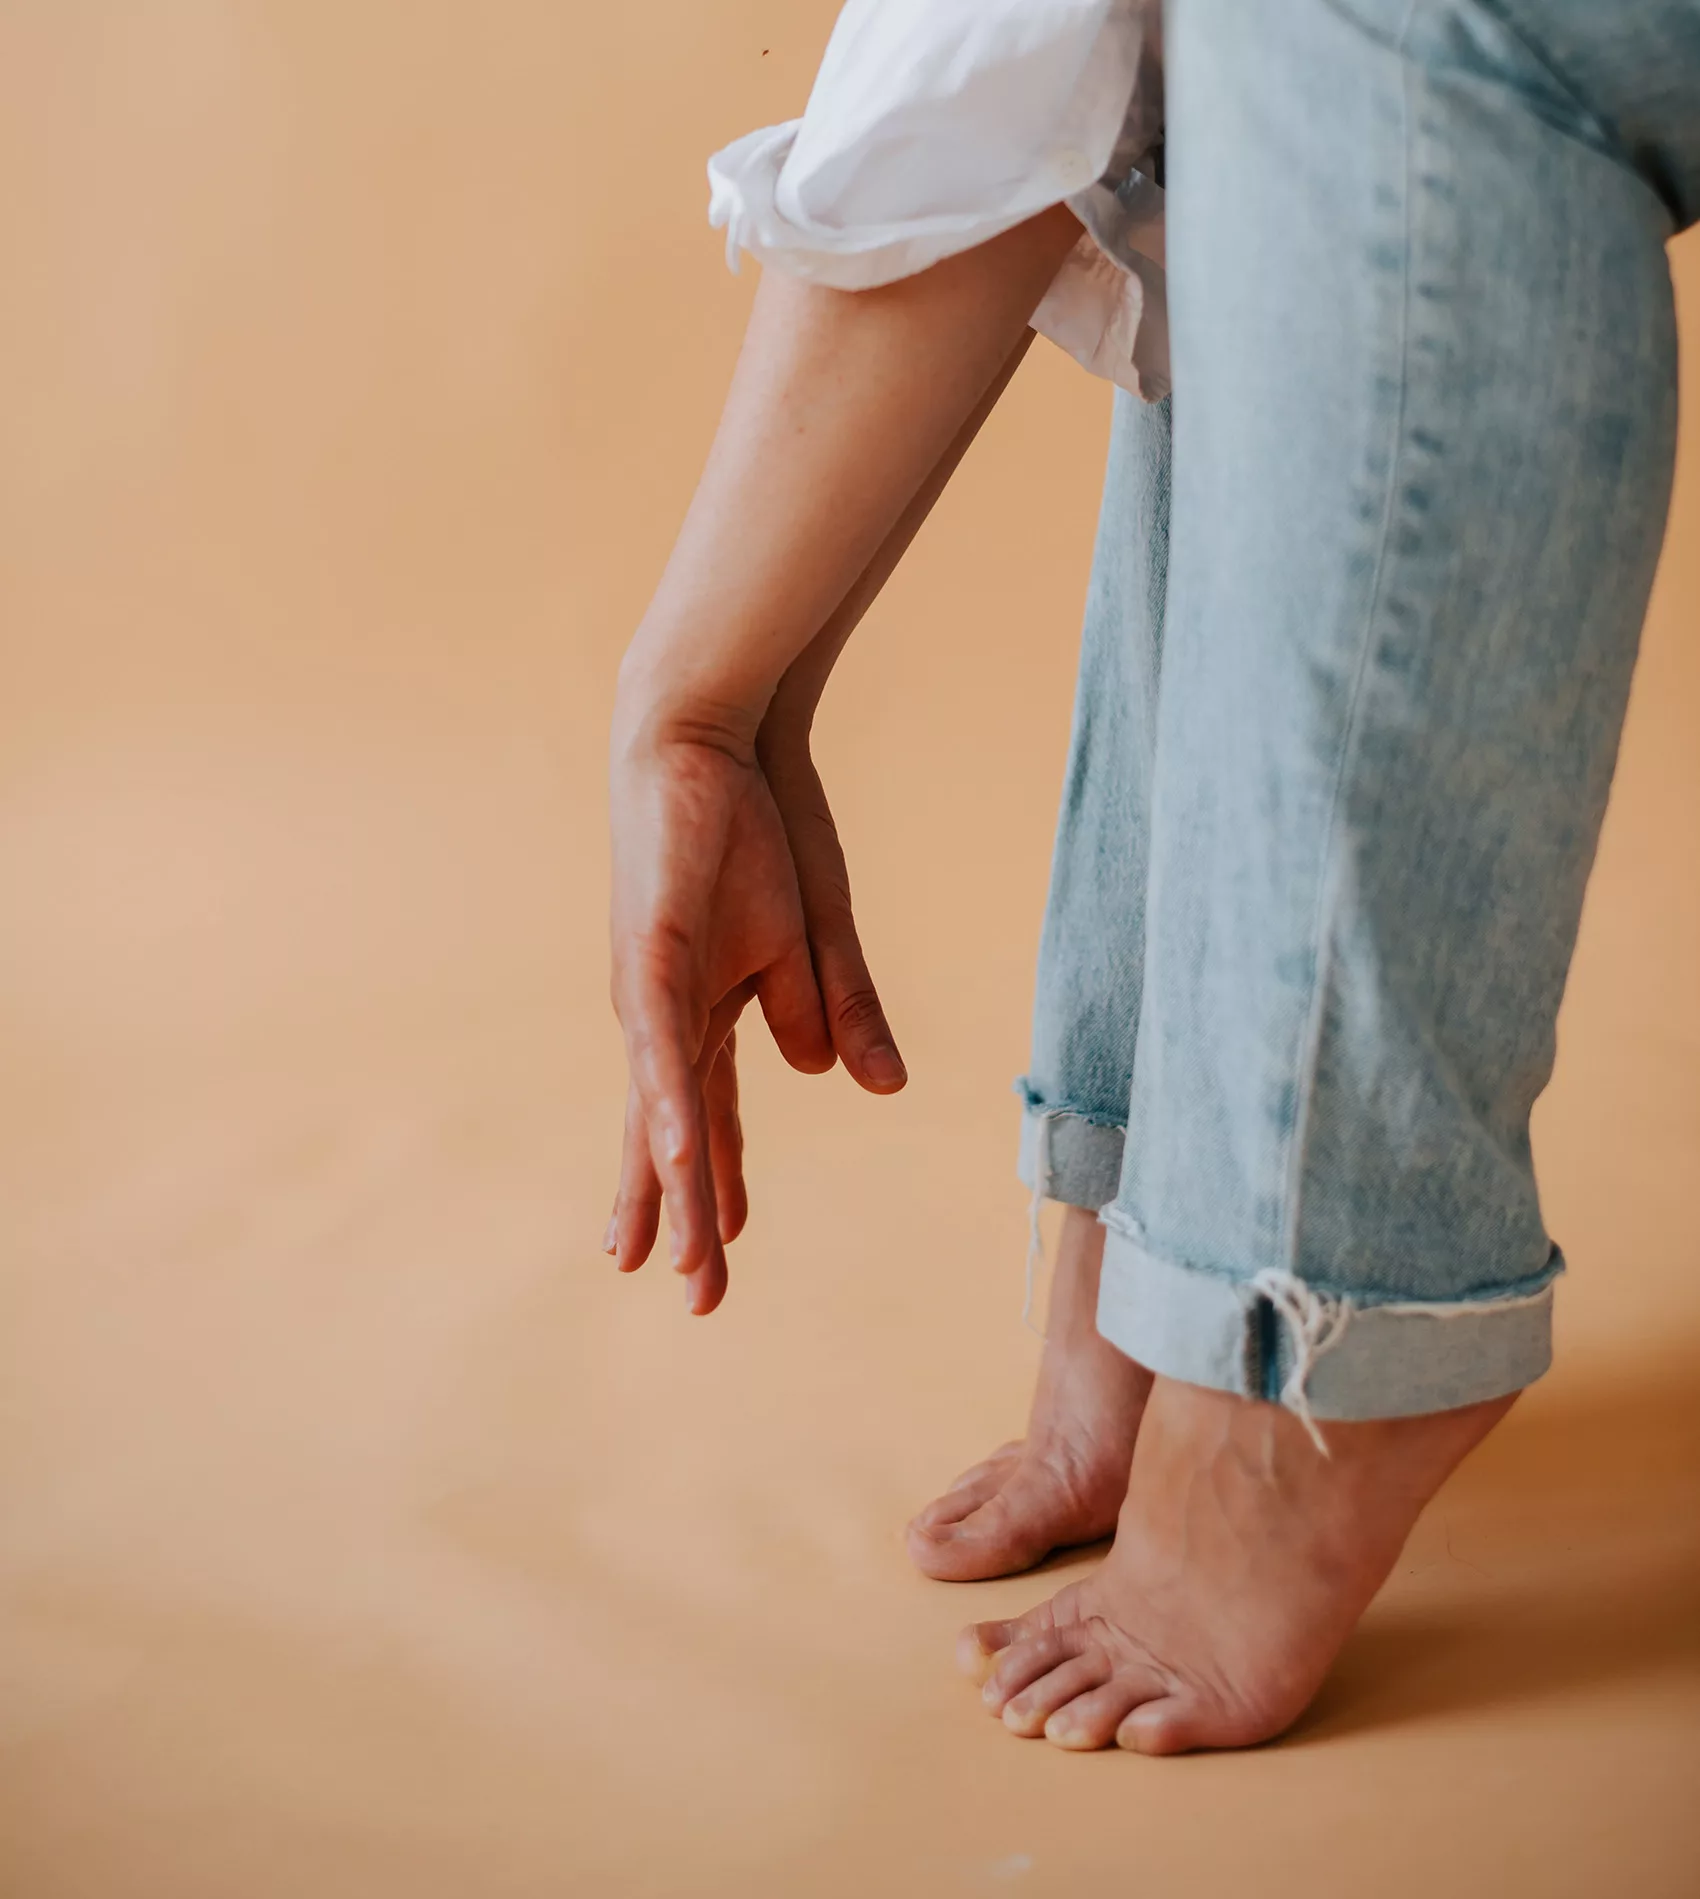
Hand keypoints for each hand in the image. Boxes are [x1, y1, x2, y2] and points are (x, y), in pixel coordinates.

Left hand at [606, 700, 905, 1314]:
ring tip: (674, 1264)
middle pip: (673, 1131)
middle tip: (687, 1297)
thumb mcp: (818, 937)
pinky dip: (672, 1100)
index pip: (707, 1116)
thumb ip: (839, 1010)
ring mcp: (652, 983)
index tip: (713, 1259)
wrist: (717, 731)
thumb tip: (857, 1086)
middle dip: (681, 1215)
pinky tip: (674, 1157)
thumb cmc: (756, 825)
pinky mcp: (655, 944)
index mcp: (704, 1010)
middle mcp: (663, 1011)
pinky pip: (663, 1039)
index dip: (712, 1187)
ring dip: (672, 1185)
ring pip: (662, 1103)